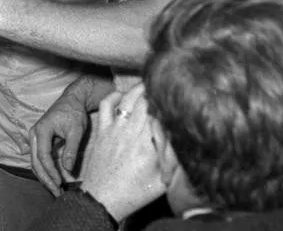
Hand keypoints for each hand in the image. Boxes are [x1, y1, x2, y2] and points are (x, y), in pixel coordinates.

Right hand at [30, 88, 89, 194]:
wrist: (71, 101)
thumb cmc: (74, 113)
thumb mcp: (76, 130)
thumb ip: (71, 149)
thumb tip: (67, 169)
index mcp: (42, 130)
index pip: (43, 156)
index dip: (51, 172)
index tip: (60, 183)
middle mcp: (34, 134)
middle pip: (35, 162)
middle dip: (45, 179)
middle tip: (56, 193)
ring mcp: (35, 137)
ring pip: (34, 161)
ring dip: (43, 176)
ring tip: (55, 189)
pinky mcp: (39, 140)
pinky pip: (38, 158)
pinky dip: (44, 170)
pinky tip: (52, 179)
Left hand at [80, 84, 165, 222]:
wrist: (103, 198)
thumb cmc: (134, 192)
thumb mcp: (162, 181)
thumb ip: (172, 158)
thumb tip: (180, 137)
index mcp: (148, 145)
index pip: (159, 114)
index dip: (167, 102)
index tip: (175, 96)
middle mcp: (131, 132)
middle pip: (144, 101)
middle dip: (154, 90)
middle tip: (163, 84)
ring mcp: (114, 128)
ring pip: (127, 98)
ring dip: (137, 89)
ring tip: (147, 85)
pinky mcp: (102, 129)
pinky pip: (106, 104)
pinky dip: (114, 96)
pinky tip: (122, 96)